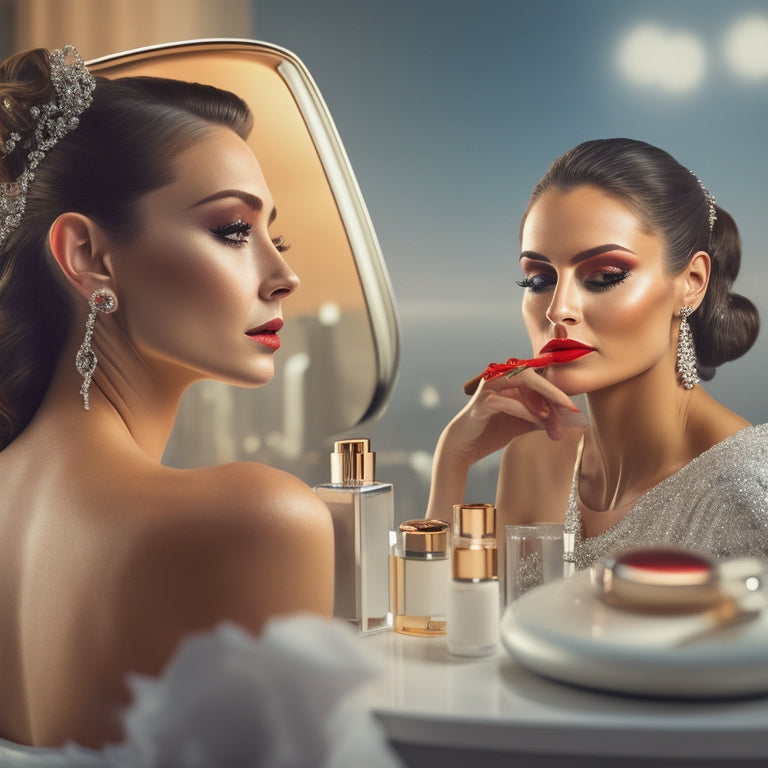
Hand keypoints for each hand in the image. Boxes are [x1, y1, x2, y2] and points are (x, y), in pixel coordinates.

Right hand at [442, 368, 585, 464]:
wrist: (463, 447)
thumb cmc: (492, 431)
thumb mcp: (524, 423)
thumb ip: (544, 418)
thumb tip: (572, 419)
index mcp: (509, 380)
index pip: (537, 377)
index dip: (556, 390)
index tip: (574, 409)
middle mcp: (499, 378)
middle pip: (531, 374)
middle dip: (552, 390)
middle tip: (571, 408)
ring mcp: (489, 388)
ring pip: (520, 381)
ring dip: (540, 398)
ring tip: (553, 417)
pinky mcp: (481, 403)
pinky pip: (506, 401)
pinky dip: (523, 410)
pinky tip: (536, 421)